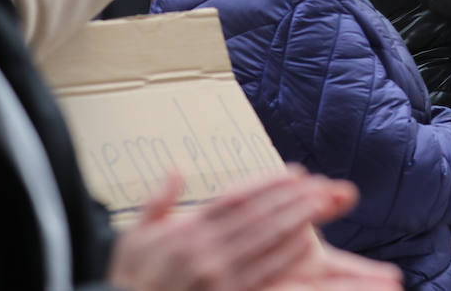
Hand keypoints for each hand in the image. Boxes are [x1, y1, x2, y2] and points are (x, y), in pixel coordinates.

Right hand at [107, 167, 401, 290]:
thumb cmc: (128, 281)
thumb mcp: (132, 239)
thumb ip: (156, 203)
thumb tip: (175, 170)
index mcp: (185, 231)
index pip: (235, 198)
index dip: (269, 183)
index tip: (296, 172)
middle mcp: (204, 252)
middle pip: (258, 217)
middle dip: (293, 199)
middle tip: (322, 185)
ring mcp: (217, 278)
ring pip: (266, 244)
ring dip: (297, 222)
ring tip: (322, 205)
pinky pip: (263, 276)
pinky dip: (286, 257)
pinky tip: (306, 244)